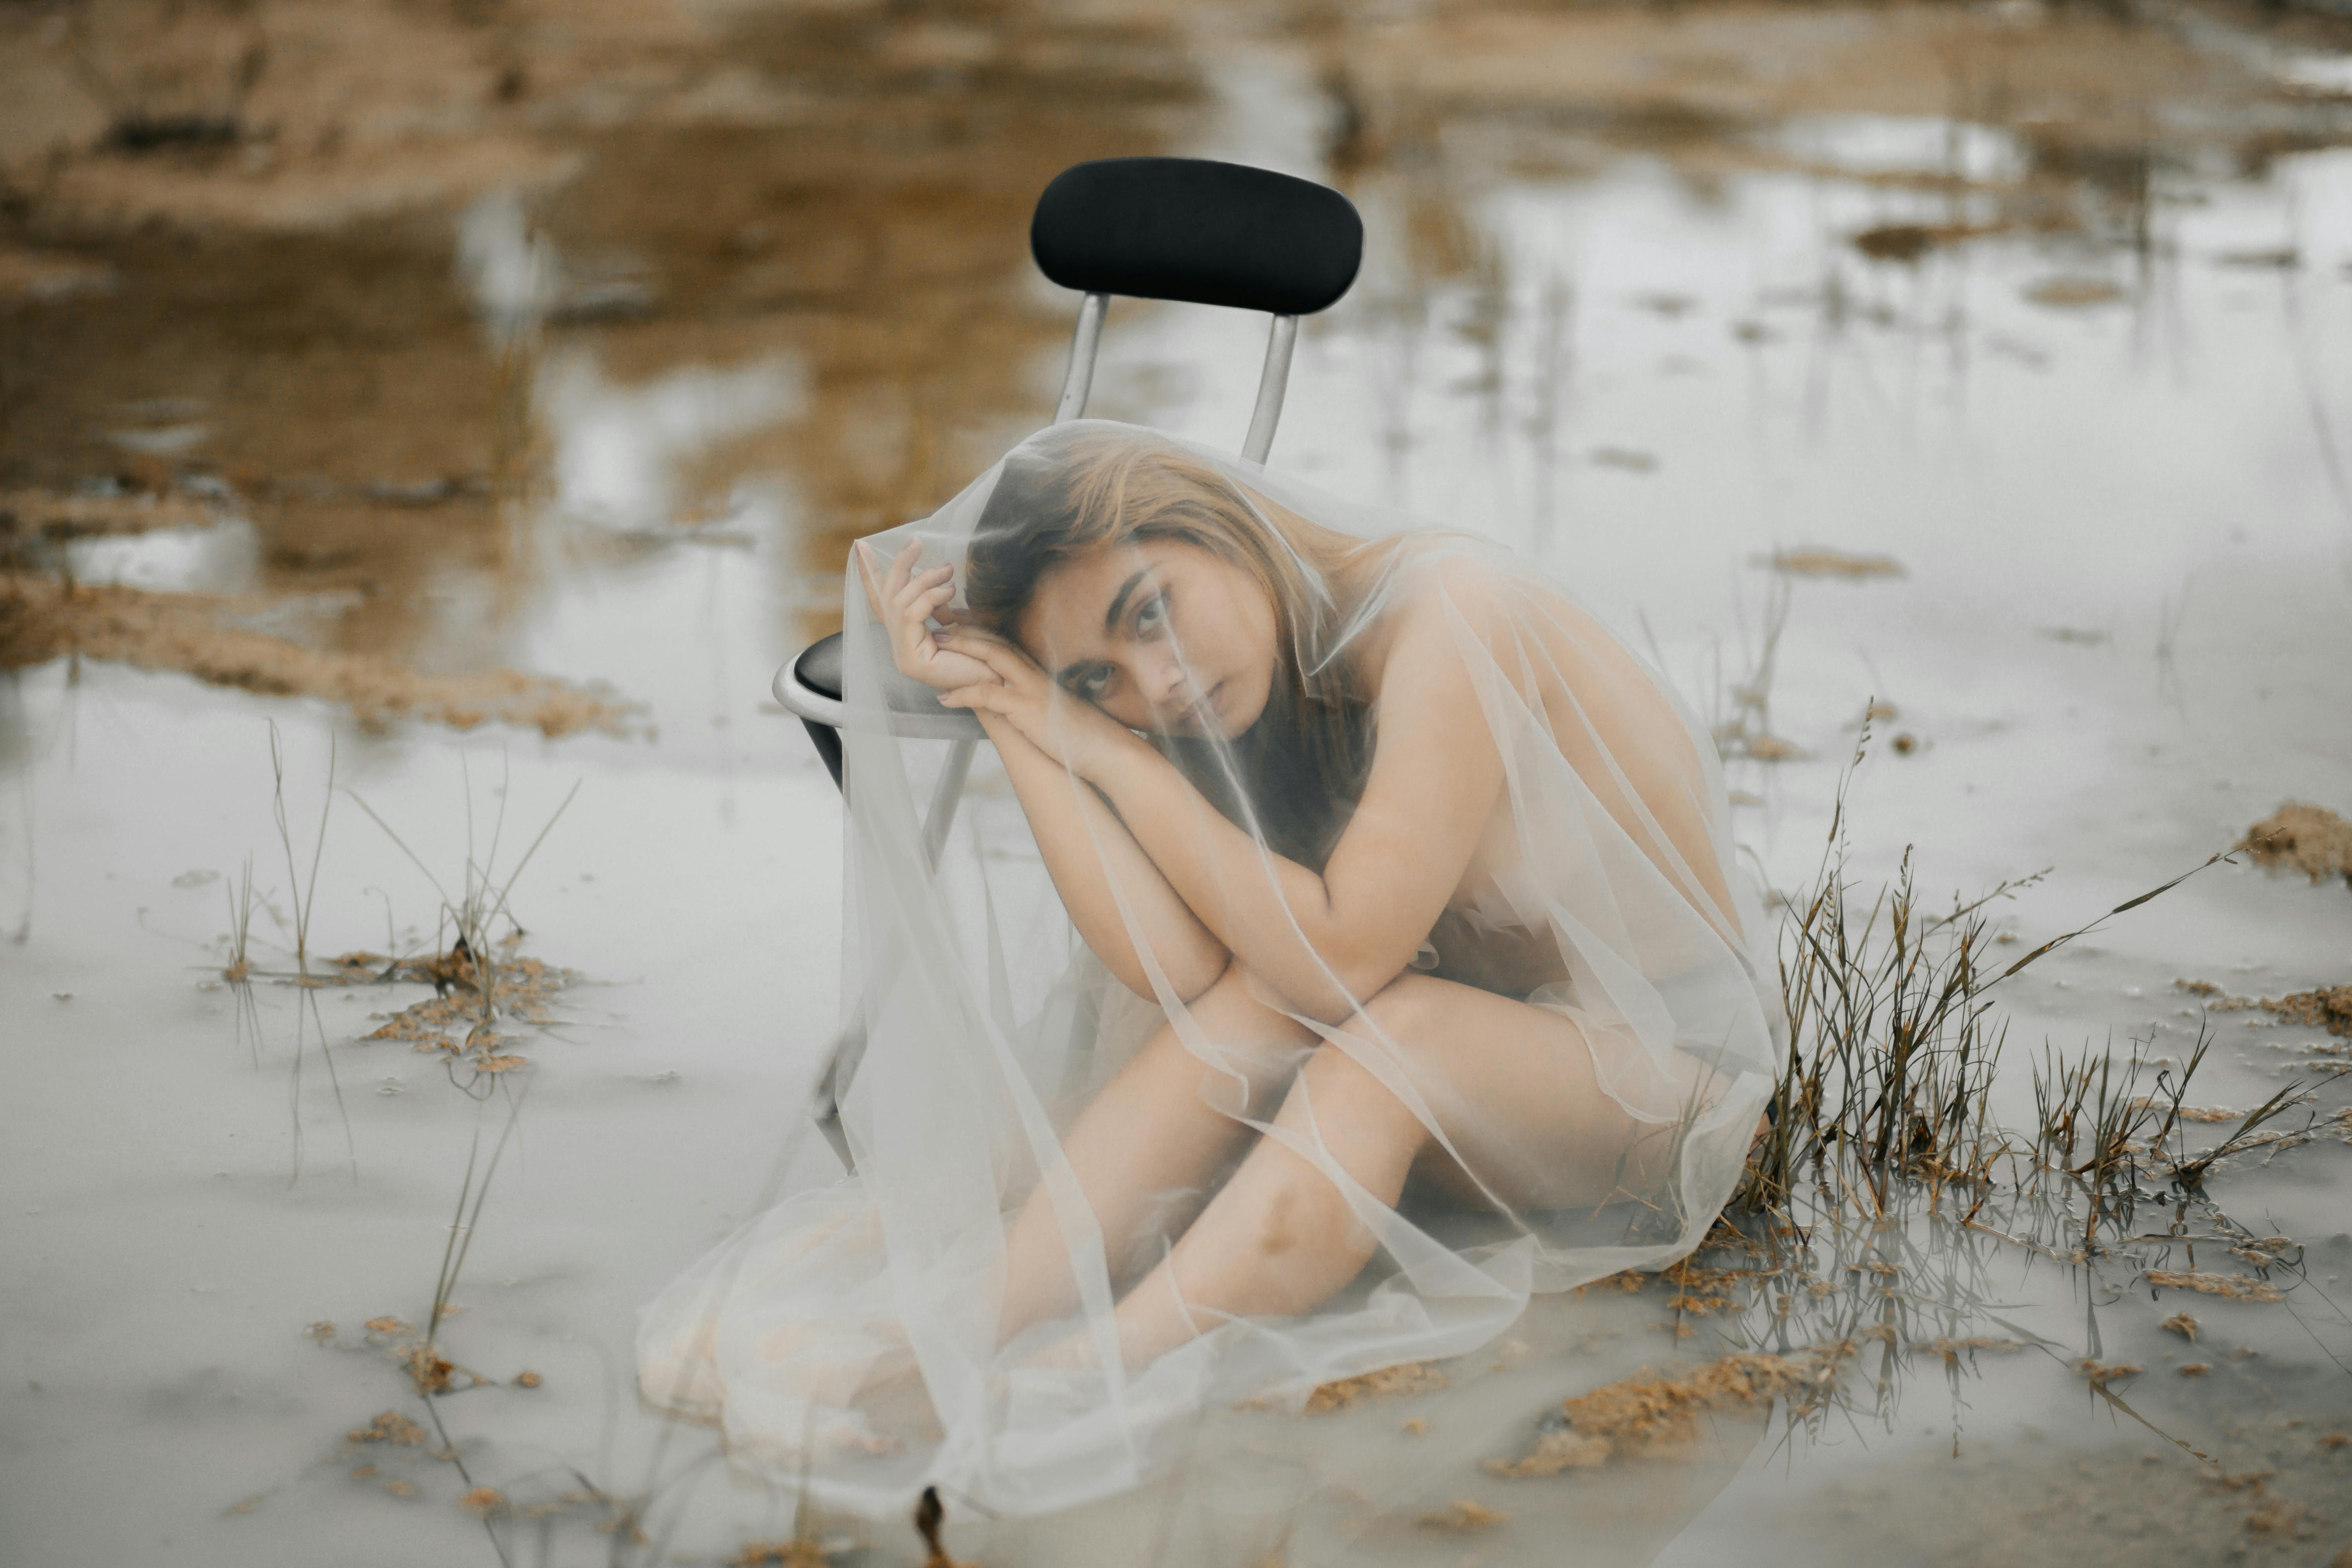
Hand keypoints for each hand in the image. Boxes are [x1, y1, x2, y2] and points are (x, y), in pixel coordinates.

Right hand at [856, 538, 997, 693]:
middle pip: (887, 597)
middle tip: (915, 542)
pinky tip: (948, 591)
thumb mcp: (958, 623)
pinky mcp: (910, 659)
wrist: (996, 688)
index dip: (869, 575)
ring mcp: (902, 653)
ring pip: (899, 602)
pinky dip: (929, 597)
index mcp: (907, 637)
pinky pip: (911, 615)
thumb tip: (936, 579)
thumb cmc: (982, 658)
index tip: (861, 546)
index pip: (882, 602)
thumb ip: (940, 605)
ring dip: (923, 580)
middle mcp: (899, 645)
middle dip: (899, 566)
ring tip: (947, 570)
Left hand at [935, 629, 1144, 779]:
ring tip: (934, 645)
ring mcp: (1031, 689)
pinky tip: (945, 698)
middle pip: (995, 642)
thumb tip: (1016, 703)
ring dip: (961, 649)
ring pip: (991, 658)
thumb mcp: (1052, 711)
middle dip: (965, 630)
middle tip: (937, 622)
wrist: (1104, 749)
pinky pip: (989, 695)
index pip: (1006, 644)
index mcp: (1039, 674)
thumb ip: (1033, 700)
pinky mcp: (1027, 709)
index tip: (958, 623)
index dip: (980, 632)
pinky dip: (964, 694)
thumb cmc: (1080, 734)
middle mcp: (1034, 675)